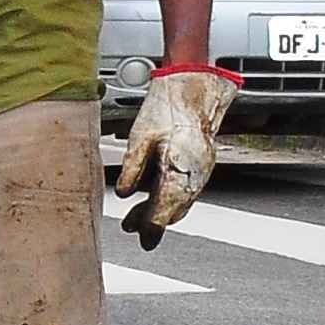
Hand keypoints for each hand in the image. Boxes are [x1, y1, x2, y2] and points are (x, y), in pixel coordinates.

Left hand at [111, 62, 238, 246]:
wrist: (194, 86)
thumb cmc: (168, 106)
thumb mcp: (141, 135)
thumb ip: (132, 166)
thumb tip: (123, 194)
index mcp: (180, 167)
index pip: (166, 208)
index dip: (153, 226)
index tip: (142, 238)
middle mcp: (195, 172)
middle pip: (174, 208)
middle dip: (153, 221)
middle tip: (132, 230)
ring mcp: (201, 169)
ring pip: (180, 200)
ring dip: (159, 210)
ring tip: (134, 220)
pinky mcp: (201, 163)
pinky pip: (185, 189)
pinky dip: (169, 198)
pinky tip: (152, 198)